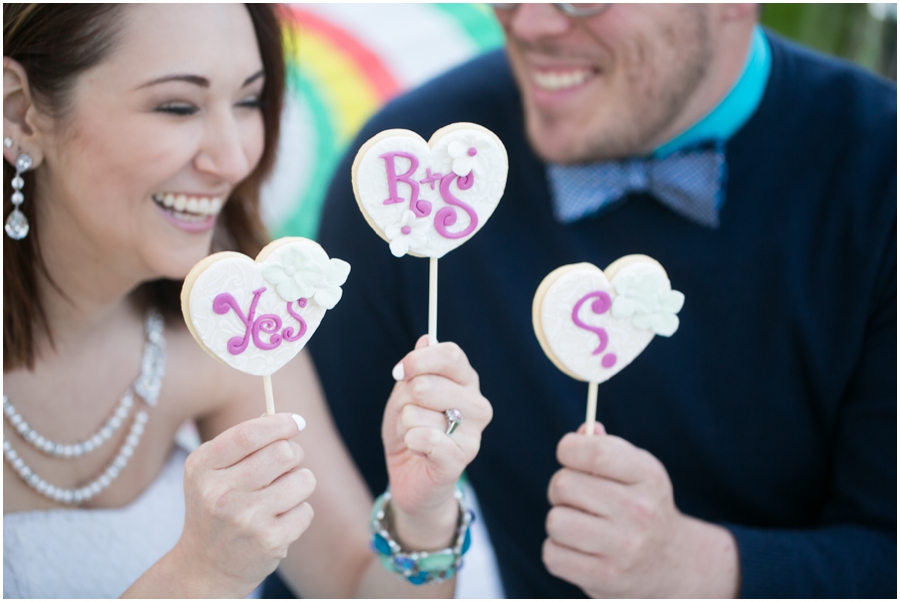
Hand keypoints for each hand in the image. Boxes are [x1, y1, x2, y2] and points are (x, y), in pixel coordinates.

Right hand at [174, 414, 315, 595]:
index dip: (279, 423)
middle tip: (286, 465)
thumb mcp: (212, 472)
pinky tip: (277, 522)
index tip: (296, 422)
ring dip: (299, 484)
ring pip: (303, 479)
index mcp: (202, 468)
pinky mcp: (269, 541)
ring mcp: (245, 519)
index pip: (249, 434)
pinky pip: (306, 510)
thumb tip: (282, 418)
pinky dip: (298, 513)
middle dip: (293, 454)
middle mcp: (220, 493)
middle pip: (284, 452)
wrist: (204, 567)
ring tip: (279, 497)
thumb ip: (242, 442)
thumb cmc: (215, 508)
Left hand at [382, 336, 492, 547]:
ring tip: (416, 435)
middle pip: (429, 383)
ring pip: (419, 412)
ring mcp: (473, 432)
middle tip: (409, 414)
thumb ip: (415, 370)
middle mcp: (476, 403)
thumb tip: (426, 339)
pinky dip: (411, 442)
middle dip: (405, 400)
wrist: (409, 477)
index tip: (400, 372)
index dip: (419, 360)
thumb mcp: (404, 395)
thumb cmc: (410, 430)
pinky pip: (426, 438)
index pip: (451, 354)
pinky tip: (418, 450)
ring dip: (406, 425)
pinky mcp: (462, 458)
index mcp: (465, 381)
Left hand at [543, 423, 739, 597]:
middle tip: (576, 498)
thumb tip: (583, 431)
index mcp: (648, 476)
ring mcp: (624, 548)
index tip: (569, 454)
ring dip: (559, 522)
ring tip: (579, 525)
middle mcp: (640, 511)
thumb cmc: (641, 506)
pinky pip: (552, 554)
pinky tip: (579, 549)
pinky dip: (557, 551)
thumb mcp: (636, 471)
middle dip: (561, 488)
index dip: (569, 448)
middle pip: (564, 484)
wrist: (672, 564)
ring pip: (555, 521)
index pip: (594, 452)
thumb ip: (604, 447)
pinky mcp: (606, 578)